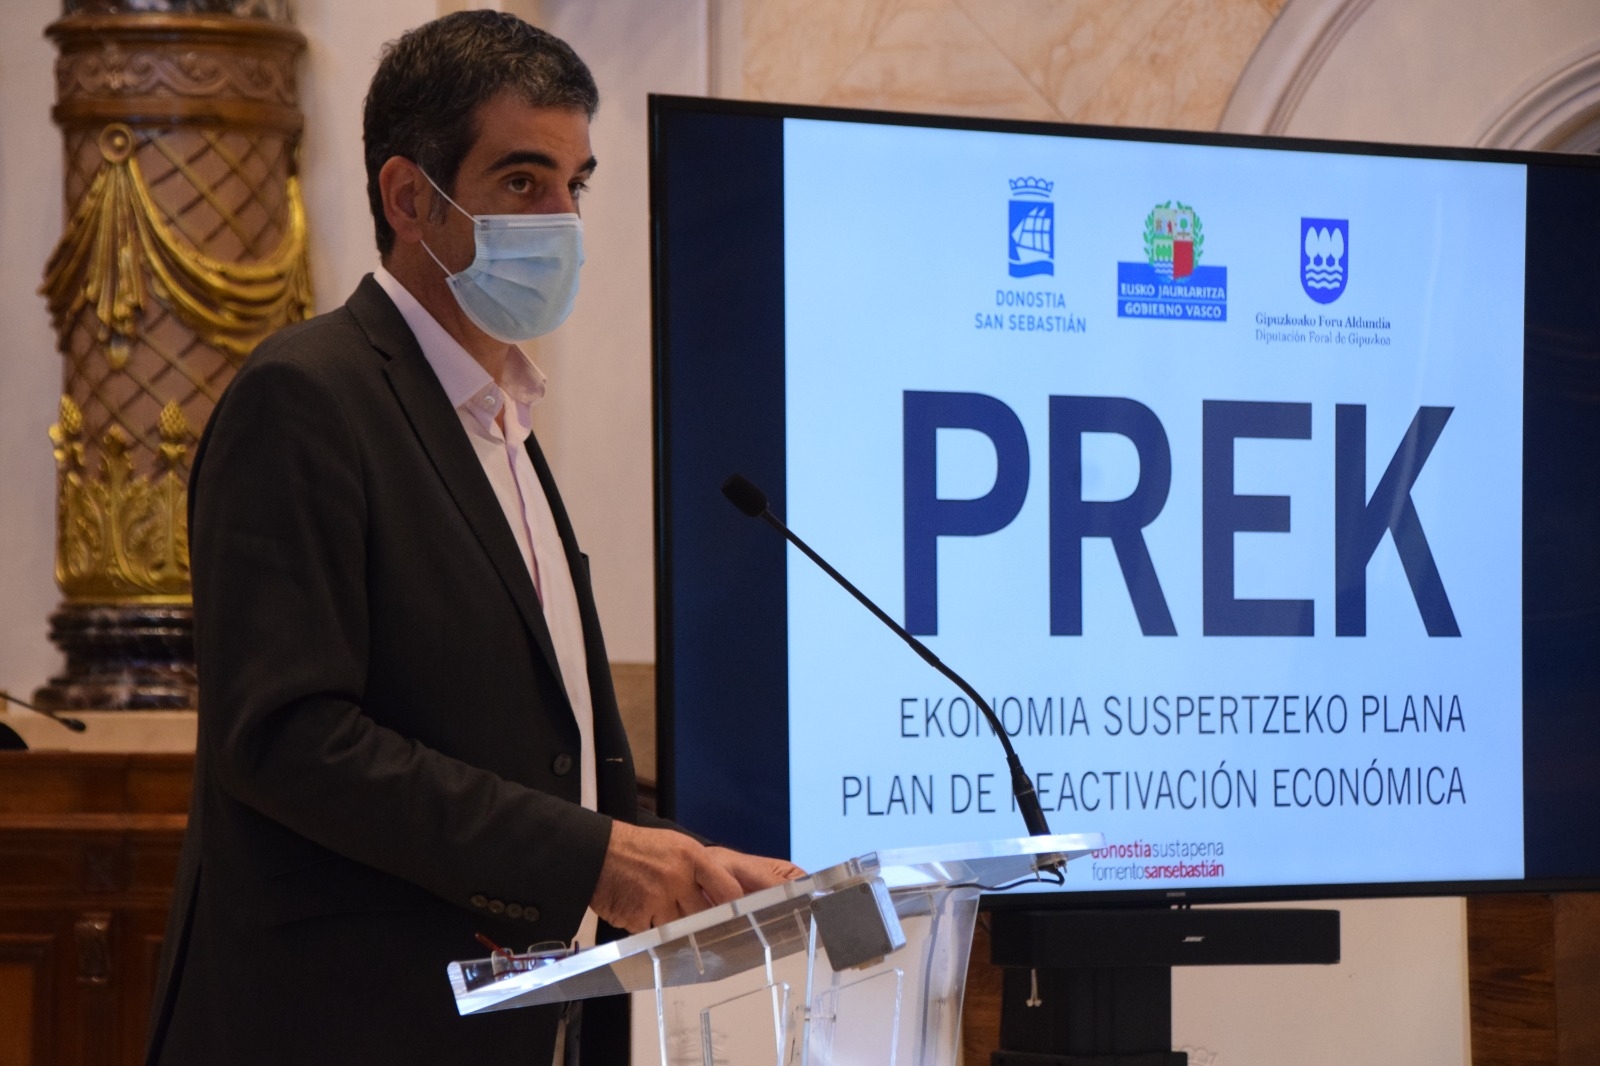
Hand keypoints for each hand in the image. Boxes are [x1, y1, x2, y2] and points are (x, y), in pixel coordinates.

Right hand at [590, 822, 805, 932]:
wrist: (599, 853)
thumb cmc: (642, 849)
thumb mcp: (679, 847)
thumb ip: (704, 870)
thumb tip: (730, 895)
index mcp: (693, 857)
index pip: (728, 889)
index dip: (739, 908)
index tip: (749, 920)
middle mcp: (679, 877)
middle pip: (707, 914)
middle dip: (708, 923)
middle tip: (715, 932)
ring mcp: (659, 898)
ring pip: (684, 928)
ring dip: (681, 928)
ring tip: (671, 917)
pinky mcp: (640, 917)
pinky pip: (658, 935)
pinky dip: (656, 932)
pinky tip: (647, 917)